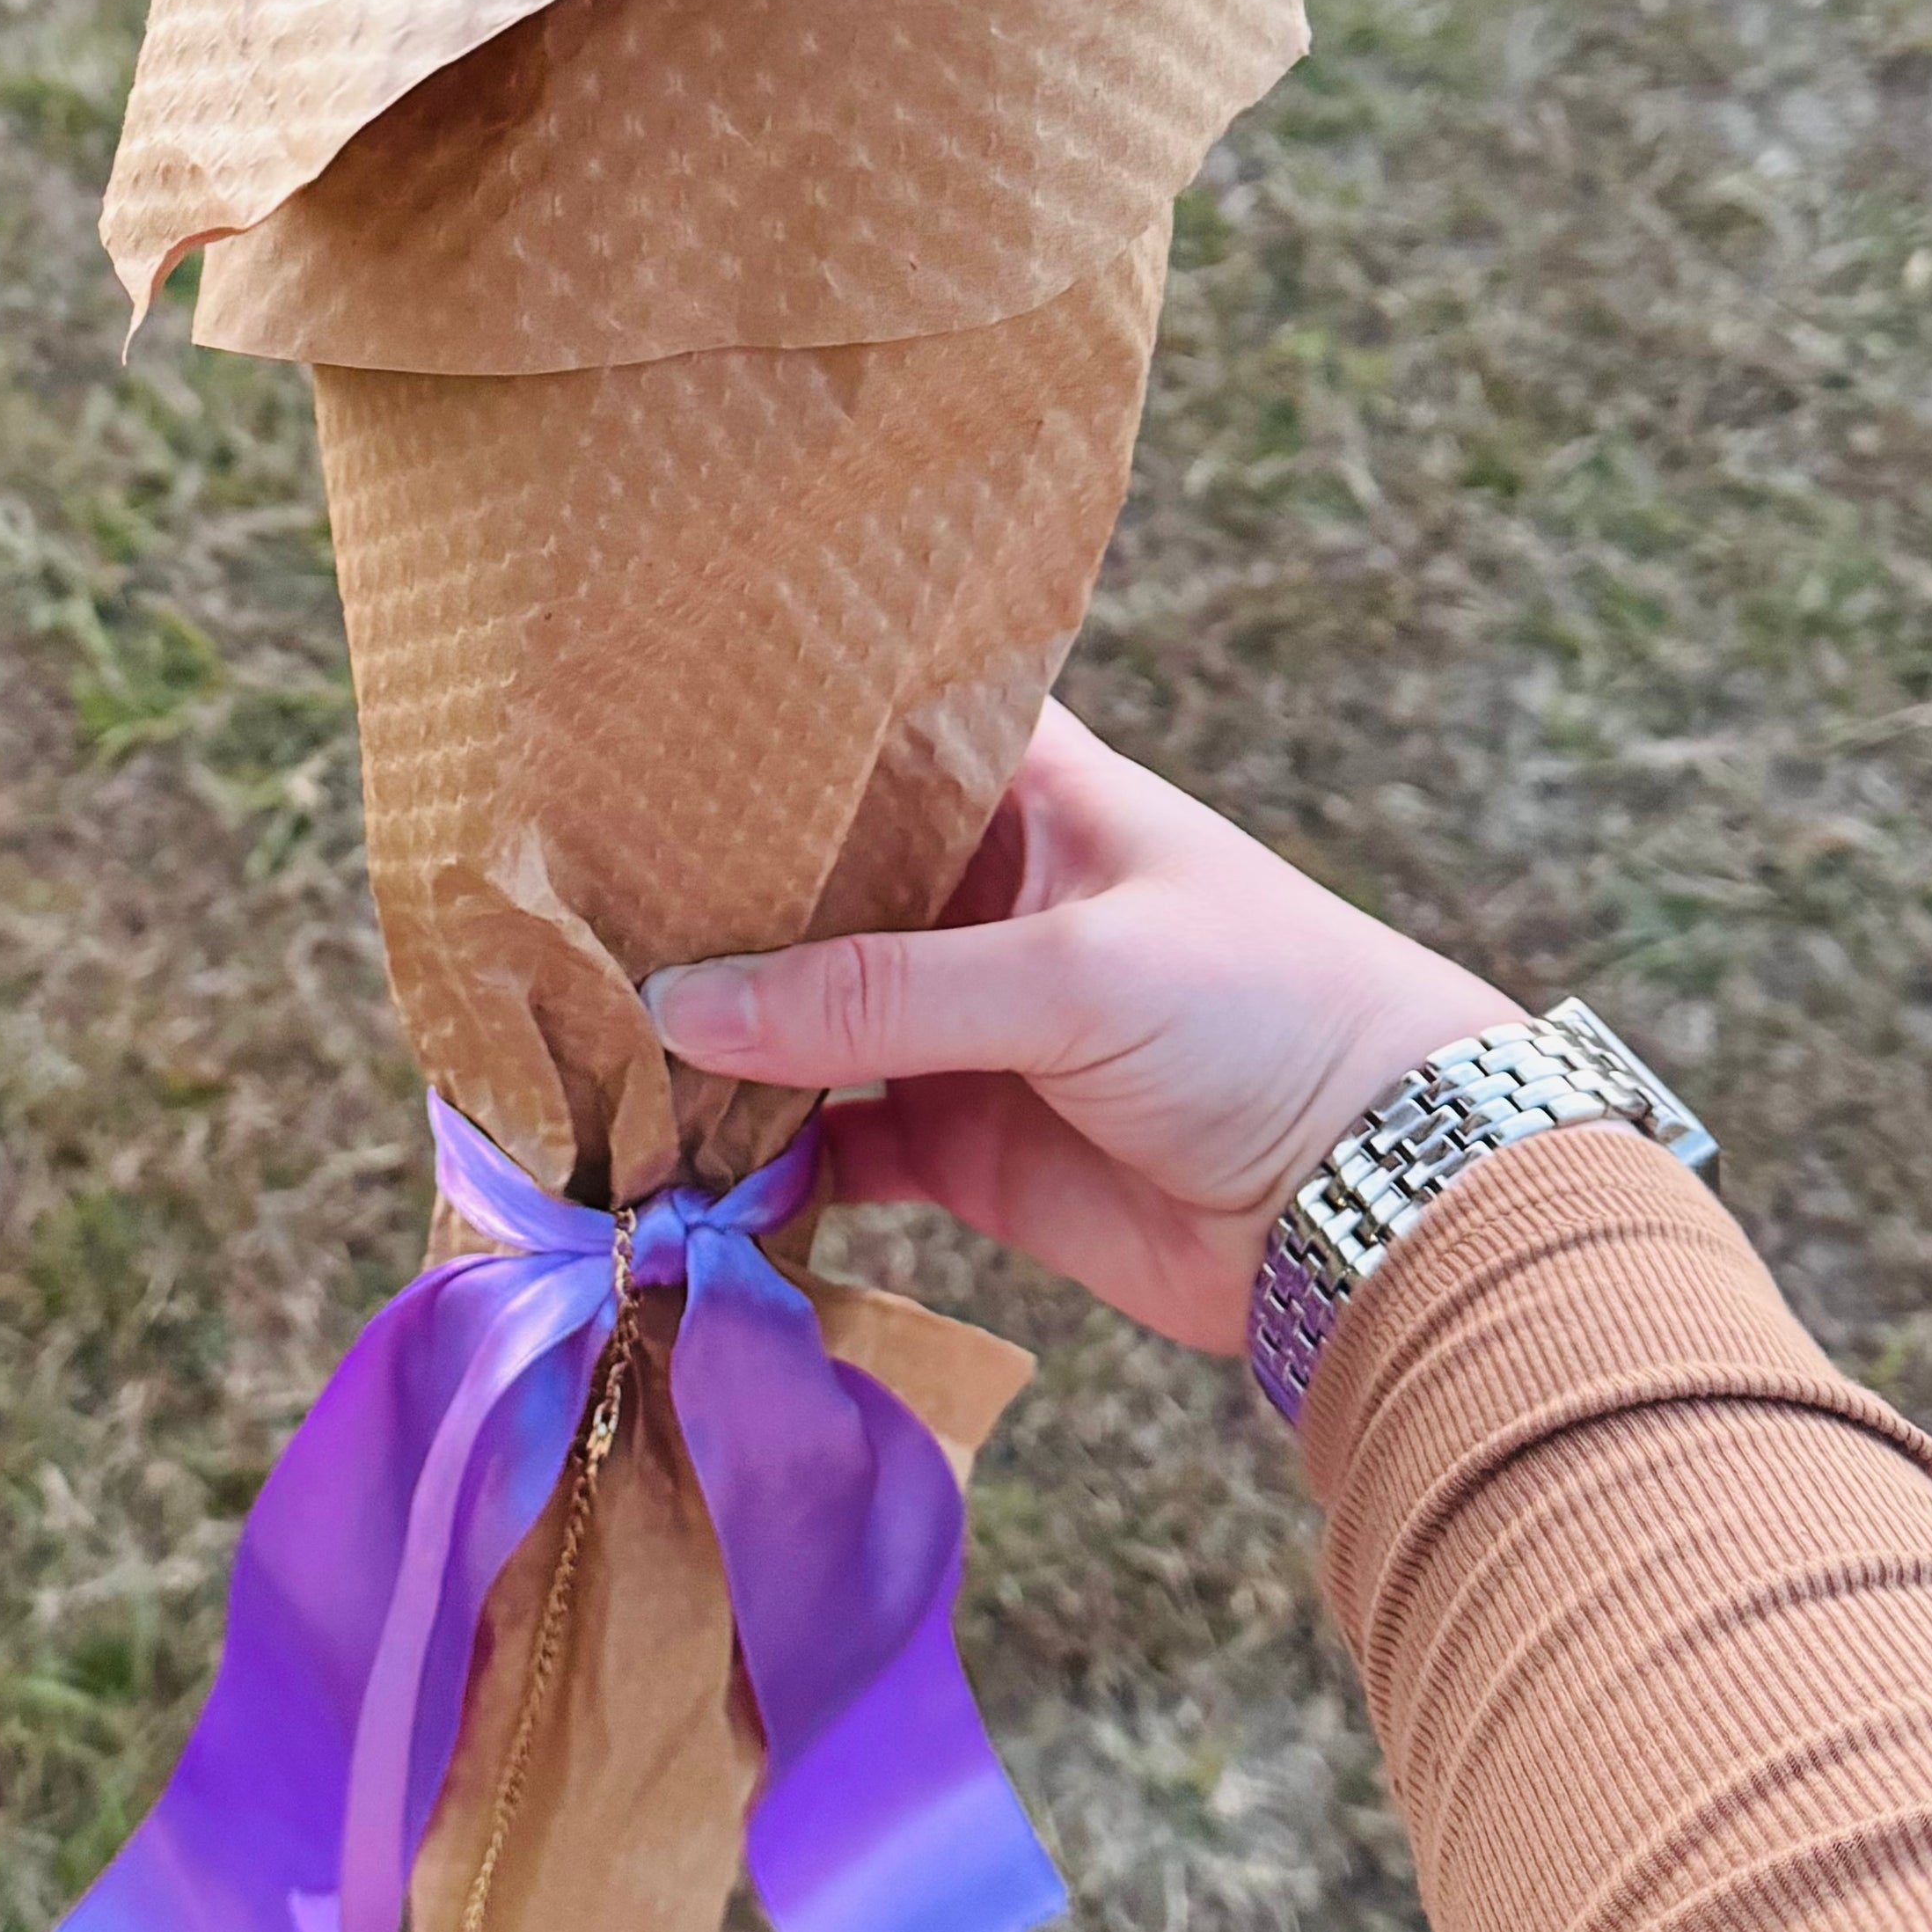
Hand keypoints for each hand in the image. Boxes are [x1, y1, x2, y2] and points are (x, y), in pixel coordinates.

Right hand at [643, 702, 1521, 1354]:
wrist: (1384, 1201)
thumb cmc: (1265, 1017)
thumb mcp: (1071, 974)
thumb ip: (875, 993)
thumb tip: (680, 1007)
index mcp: (1025, 788)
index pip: (866, 731)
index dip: (753, 736)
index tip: (616, 739)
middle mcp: (978, 893)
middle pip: (805, 886)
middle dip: (698, 909)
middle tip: (547, 911)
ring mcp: (962, 1024)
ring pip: (797, 1023)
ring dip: (711, 1045)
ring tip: (575, 1042)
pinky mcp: (961, 1146)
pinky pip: (827, 1145)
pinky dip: (756, 1160)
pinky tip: (667, 1165)